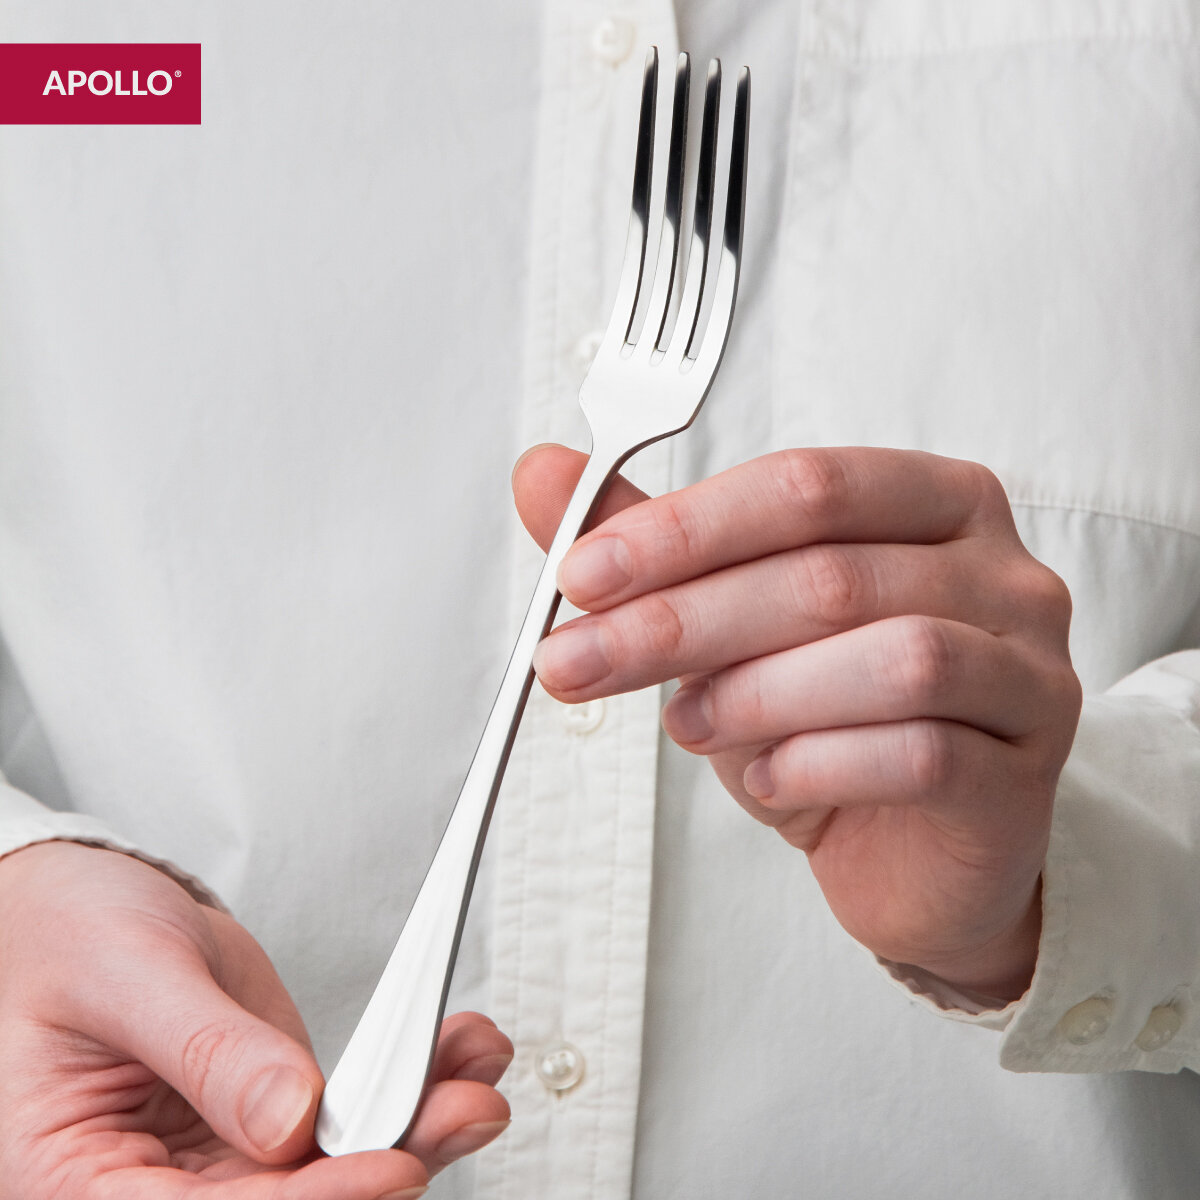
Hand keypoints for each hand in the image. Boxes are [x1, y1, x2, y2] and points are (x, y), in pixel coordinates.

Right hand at [0, 841, 511, 1198]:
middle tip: (465, 1110)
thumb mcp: (125, 976)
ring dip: (417, 1123)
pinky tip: (457, 1053)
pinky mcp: (270, 1116)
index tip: (389, 1165)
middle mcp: (158, 1187)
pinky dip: (409, 1084)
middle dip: (387, 1167)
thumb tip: (292, 1122)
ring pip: (333, 1172)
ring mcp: (222, 1154)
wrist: (79, 905)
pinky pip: (346, 1120)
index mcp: (82, 1183)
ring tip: (477, 1076)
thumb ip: (205, 1051)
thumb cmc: (66, 936)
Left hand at [514, 444, 1082, 1000]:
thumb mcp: (730, 625)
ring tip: (690, 725)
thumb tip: (542, 473)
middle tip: (578, 661)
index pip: (804, 486)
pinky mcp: (1030, 764)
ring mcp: (1029, 667)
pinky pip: (924, 753)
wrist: (912, 849)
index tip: (580, 574)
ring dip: (759, 693)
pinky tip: (767, 779)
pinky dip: (820, 764)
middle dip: (684, 620)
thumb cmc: (824, 717)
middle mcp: (1000, 569)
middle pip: (833, 573)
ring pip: (895, 657)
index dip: (684, 529)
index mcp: (932, 500)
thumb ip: (652, 549)